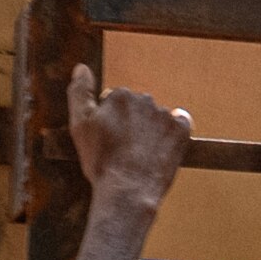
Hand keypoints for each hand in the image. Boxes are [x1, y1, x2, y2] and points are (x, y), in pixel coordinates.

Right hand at [68, 67, 192, 211]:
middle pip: (137, 109)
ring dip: (150, 132)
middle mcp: (144, 99)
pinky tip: (162, 150)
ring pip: (156, 118)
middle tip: (124, 151)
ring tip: (141, 156)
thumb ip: (79, 93)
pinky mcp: (181, 131)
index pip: (115, 102)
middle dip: (131, 125)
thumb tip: (81, 68)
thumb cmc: (101, 162)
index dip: (110, 123)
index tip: (108, 142)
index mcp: (120, 95)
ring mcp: (164, 115)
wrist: (128, 192)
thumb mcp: (79, 126)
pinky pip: (180, 124)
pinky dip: (173, 134)